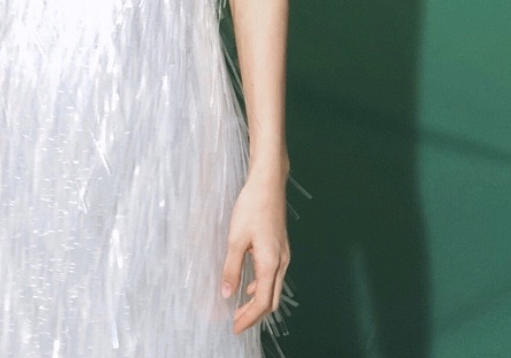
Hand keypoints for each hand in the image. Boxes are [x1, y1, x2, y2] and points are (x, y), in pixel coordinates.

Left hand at [220, 169, 290, 336]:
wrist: (268, 183)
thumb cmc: (251, 207)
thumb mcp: (236, 238)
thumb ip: (231, 268)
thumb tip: (227, 294)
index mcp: (271, 263)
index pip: (262, 302)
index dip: (248, 318)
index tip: (235, 328)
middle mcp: (281, 262)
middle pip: (271, 300)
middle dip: (254, 315)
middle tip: (237, 323)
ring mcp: (283, 254)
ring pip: (274, 288)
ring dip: (258, 302)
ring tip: (240, 309)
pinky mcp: (280, 247)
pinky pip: (273, 276)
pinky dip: (261, 286)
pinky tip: (249, 285)